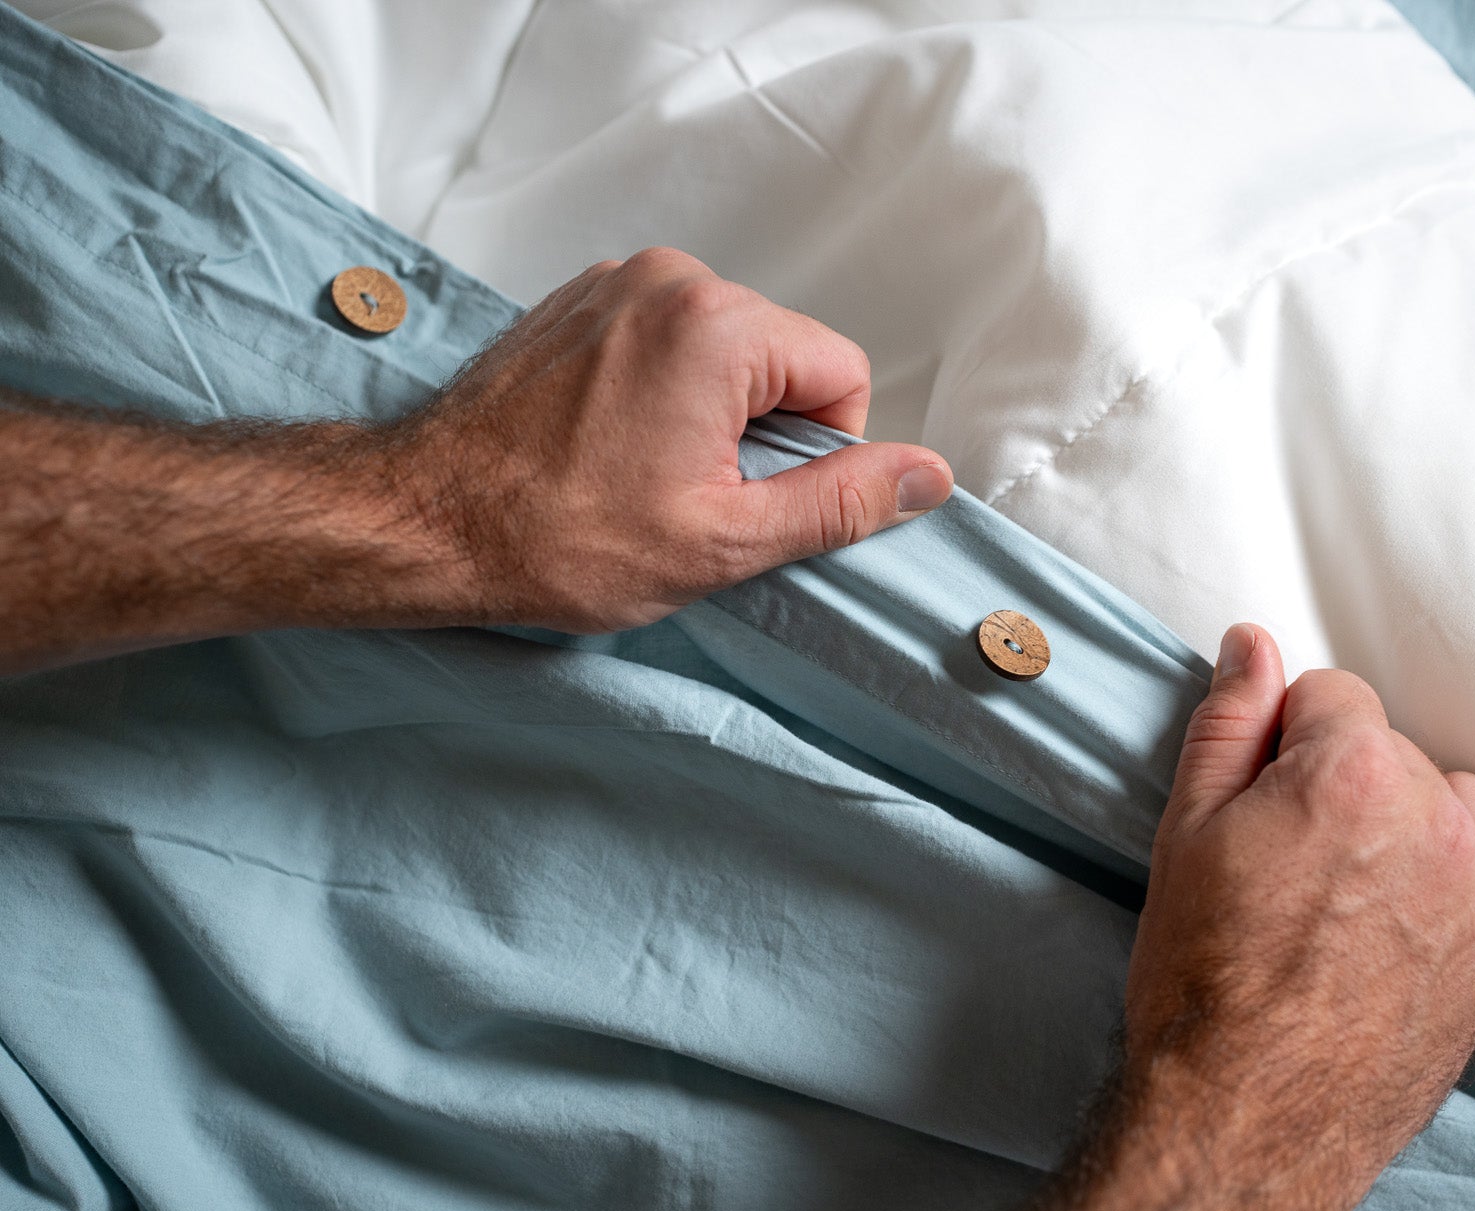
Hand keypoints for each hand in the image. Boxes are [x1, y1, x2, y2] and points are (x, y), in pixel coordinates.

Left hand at [383, 247, 952, 631]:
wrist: (422, 519)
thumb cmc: (557, 536)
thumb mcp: (723, 541)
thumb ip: (839, 502)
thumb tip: (926, 475)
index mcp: (717, 325)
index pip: (841, 372)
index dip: (821, 452)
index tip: (754, 497)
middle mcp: (669, 279)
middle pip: (783, 355)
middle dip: (762, 430)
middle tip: (692, 495)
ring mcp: (616, 282)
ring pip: (727, 349)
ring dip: (711, 413)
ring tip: (644, 473)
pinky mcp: (579, 300)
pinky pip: (667, 339)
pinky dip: (662, 392)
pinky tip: (612, 446)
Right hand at [918, 625, 1474, 1210]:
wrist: (1246, 1117)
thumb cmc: (1203, 977)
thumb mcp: (1186, 832)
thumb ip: (1230, 723)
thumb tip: (1256, 644)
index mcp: (1354, 770)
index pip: (1332, 695)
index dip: (1284, 742)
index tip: (1260, 798)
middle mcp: (1436, 816)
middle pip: (1396, 749)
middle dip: (1345, 782)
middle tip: (1292, 860)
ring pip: (1461, 802)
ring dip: (1416, 822)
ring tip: (1355, 889)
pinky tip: (1445, 891)